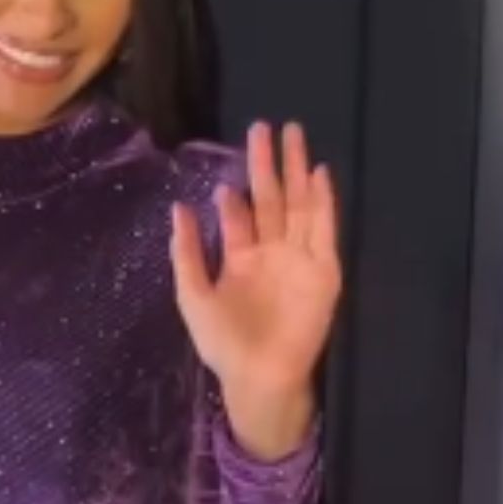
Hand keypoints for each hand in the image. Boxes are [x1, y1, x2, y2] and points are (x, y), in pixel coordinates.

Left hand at [170, 121, 341, 458]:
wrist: (260, 377)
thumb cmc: (223, 344)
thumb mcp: (193, 295)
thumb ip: (186, 252)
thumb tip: (177, 207)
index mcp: (241, 260)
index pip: (239, 218)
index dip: (232, 197)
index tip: (224, 178)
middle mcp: (271, 252)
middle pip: (271, 198)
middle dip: (268, 163)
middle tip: (263, 126)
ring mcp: (299, 258)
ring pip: (299, 203)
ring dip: (297, 170)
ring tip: (293, 133)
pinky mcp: (323, 270)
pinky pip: (324, 229)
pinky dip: (323, 201)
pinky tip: (319, 174)